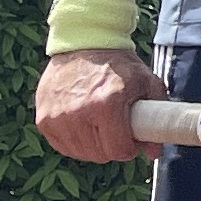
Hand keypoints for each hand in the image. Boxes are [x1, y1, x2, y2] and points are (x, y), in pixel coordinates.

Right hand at [36, 47, 168, 162]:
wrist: (84, 45)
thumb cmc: (119, 65)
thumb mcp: (147, 83)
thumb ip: (157, 117)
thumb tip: (154, 152)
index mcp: (107, 104)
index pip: (118, 150)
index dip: (129, 148)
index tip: (131, 139)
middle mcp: (79, 113)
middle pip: (100, 155)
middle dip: (112, 146)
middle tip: (116, 129)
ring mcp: (57, 117)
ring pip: (80, 153)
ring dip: (93, 145)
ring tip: (99, 124)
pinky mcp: (43, 119)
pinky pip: (62, 146)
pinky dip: (74, 141)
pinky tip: (83, 125)